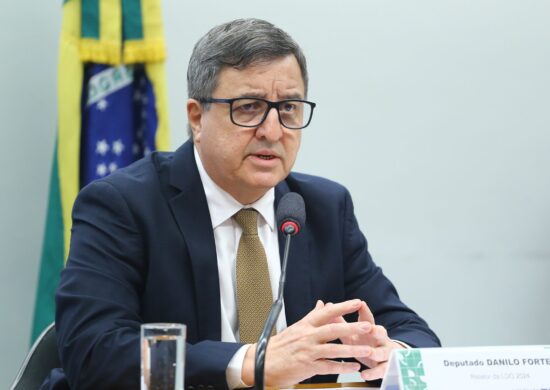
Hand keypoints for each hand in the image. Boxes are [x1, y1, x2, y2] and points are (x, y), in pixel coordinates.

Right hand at [241, 299, 373, 386]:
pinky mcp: (307, 366)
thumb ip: (312, 316)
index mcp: (305, 325)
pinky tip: (354, 367)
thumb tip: (322, 304)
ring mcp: (308, 351)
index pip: (327, 312)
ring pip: (333, 349)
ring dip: (352, 349)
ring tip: (367, 350)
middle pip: (333, 329)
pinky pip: (328, 366)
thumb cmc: (278, 347)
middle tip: (367, 326)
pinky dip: (342, 367)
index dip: (343, 307)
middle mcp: (307, 336)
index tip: (357, 303)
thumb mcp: (295, 327)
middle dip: (352, 327)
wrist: (261, 363)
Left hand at [332, 301, 404, 379]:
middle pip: (380, 333)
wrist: (384, 359)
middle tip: (370, 328)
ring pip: (383, 352)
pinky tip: (364, 375)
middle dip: (376, 330)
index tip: (361, 303)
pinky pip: (381, 370)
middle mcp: (380, 339)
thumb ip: (340, 321)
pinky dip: (373, 373)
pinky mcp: (386, 367)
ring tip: (370, 353)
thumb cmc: (364, 342)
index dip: (365, 311)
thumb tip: (327, 305)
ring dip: (376, 352)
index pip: (368, 319)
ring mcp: (385, 353)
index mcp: (370, 329)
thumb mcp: (352, 333)